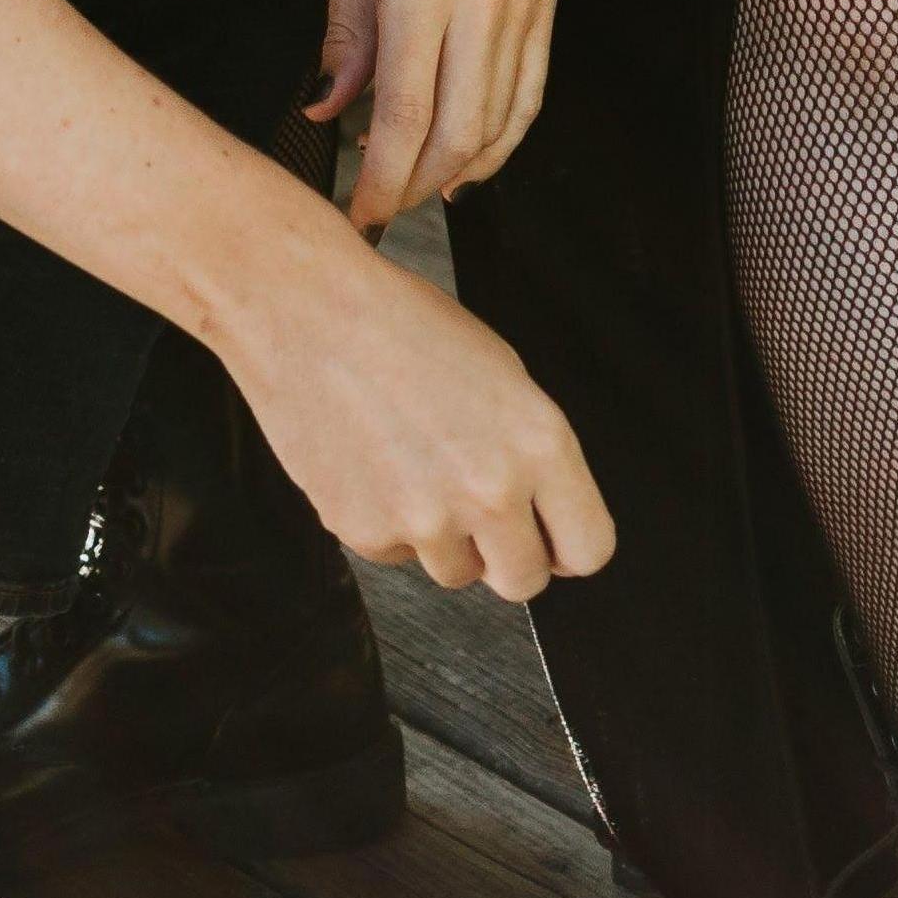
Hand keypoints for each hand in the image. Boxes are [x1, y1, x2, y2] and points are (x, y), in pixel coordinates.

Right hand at [229, 214, 612, 598]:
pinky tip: (375, 466)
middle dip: (509, 559)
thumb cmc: (405, 329)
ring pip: (457, 574)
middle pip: (524, 582)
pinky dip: (389, 524)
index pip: (589, 548)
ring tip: (417, 470)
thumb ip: (534, 455)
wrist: (309, 316)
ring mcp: (425, 520)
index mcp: (540, 445)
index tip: (553, 539)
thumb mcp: (505, 378)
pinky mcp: (365, 533)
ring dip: (446, 541)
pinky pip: (396, 554)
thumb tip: (543, 518)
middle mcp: (490, 492)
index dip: (570, 548)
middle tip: (485, 520)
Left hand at [315, 0, 555, 223]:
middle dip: (416, 185)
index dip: (380, 178)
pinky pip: (532, 88)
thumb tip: (329, 109)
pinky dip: (505, 134)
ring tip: (421, 188)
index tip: (355, 213)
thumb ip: (345, 33)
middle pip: (459, 132)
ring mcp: (526, 3)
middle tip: (380, 208)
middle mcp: (486, 2)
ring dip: (462, 168)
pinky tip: (475, 156)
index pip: (405, 114)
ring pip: (503, 119)